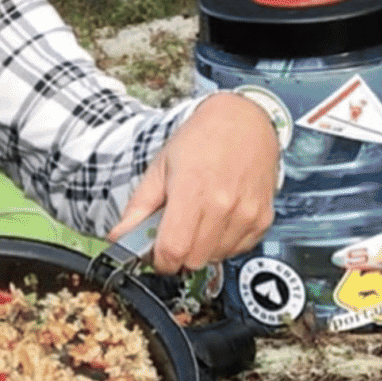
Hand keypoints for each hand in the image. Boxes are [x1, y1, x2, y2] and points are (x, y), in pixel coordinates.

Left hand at [107, 92, 279, 273]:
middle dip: (179, 255)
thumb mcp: (159, 168)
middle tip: (174, 233)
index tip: (156, 254)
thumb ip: (138, 208)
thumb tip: (118, 238)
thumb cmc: (200, 140)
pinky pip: (237, 250)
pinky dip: (223, 244)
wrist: (243, 121)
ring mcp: (246, 213)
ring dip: (202, 249)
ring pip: (216, 259)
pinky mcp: (263, 219)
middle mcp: (223, 205)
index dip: (159, 260)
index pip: (173, 251)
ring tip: (198, 219)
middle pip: (194, 260)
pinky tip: (217, 220)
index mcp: (191, 191)